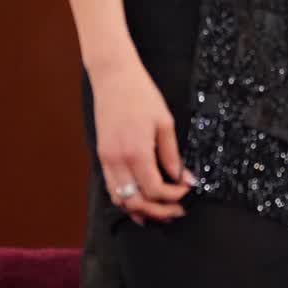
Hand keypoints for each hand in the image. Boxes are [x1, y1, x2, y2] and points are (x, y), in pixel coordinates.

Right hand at [92, 50, 194, 225]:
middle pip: (136, 201)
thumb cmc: (139, 94)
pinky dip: (125, 198)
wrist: (113, 76)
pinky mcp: (102, 154)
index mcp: (136, 151)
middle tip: (175, 210)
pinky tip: (139, 200)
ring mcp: (106, 158)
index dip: (173, 197)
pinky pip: (111, 186)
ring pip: (120, 199)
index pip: (155, 190)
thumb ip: (172, 155)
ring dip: (140, 209)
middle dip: (158, 211)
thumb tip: (183, 178)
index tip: (185, 192)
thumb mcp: (164, 123)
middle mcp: (118, 159)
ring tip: (158, 212)